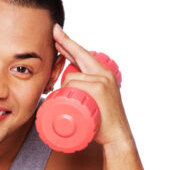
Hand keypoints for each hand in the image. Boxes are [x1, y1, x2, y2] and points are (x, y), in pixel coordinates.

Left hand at [53, 24, 133, 146]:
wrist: (117, 136)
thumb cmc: (104, 123)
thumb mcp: (98, 101)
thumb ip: (87, 92)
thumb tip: (70, 89)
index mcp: (104, 74)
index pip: (83, 55)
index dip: (69, 44)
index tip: (57, 33)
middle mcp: (104, 73)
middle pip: (79, 56)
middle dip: (64, 43)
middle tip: (54, 32)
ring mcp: (101, 80)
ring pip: (70, 78)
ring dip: (64, 90)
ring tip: (73, 105)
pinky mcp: (98, 88)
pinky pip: (73, 84)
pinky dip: (67, 90)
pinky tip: (70, 97)